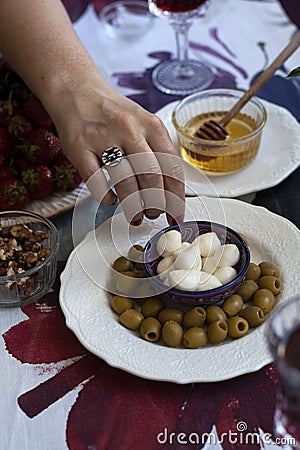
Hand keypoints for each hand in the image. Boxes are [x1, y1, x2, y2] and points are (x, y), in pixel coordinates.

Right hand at [52, 83, 184, 224]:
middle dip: (156, 204)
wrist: (77, 91)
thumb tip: (170, 192)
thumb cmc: (113, 114)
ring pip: (125, 183)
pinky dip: (106, 198)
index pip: (172, 167)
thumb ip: (157, 151)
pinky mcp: (79, 147)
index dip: (176, 197)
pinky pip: (96, 183)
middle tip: (154, 214)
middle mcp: (129, 129)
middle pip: (151, 177)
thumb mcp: (143, 123)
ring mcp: (103, 138)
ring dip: (133, 207)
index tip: (176, 214)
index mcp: (151, 125)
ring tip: (135, 215)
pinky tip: (111, 200)